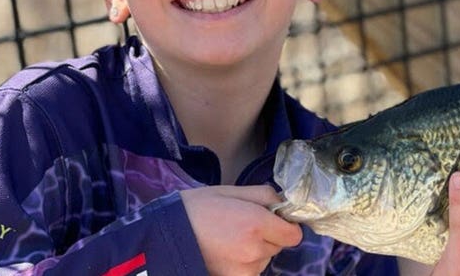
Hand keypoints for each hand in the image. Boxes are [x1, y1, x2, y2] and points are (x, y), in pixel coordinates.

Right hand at [180, 185, 302, 275]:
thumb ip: (266, 196)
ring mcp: (244, 270)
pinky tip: (227, 253)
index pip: (294, 235)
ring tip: (231, 239)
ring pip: (265, 260)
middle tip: (245, 225)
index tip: (274, 220)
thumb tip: (284, 205)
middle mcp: (254, 250)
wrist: (166, 233)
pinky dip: (246, 264)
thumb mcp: (234, 190)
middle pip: (279, 246)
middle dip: (269, 236)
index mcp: (257, 223)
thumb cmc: (198, 207)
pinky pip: (252, 271)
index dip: (286, 226)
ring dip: (256, 251)